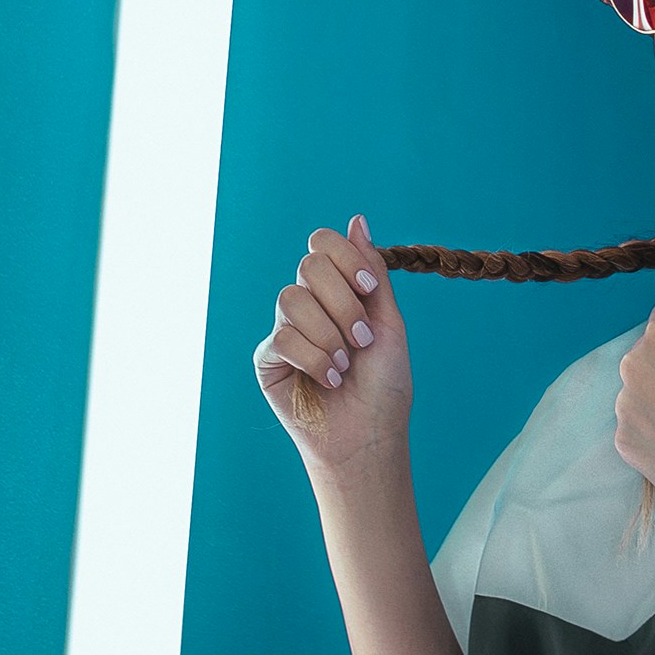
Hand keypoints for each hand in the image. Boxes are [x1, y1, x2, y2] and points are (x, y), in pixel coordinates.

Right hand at [256, 215, 412, 489]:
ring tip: (346, 365)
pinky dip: (314, 359)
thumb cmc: (385, 384)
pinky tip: (330, 380)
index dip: (345, 257)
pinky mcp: (267, 360)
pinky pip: (282, 338)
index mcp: (337, 289)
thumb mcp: (388, 321)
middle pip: (308, 265)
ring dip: (329, 335)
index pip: (323, 244)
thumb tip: (357, 219)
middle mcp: (308, 304)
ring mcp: (285, 330)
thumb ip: (371, 272)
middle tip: (362, 339)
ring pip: (291, 299)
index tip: (369, 288)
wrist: (371, 436)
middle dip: (343, 302)